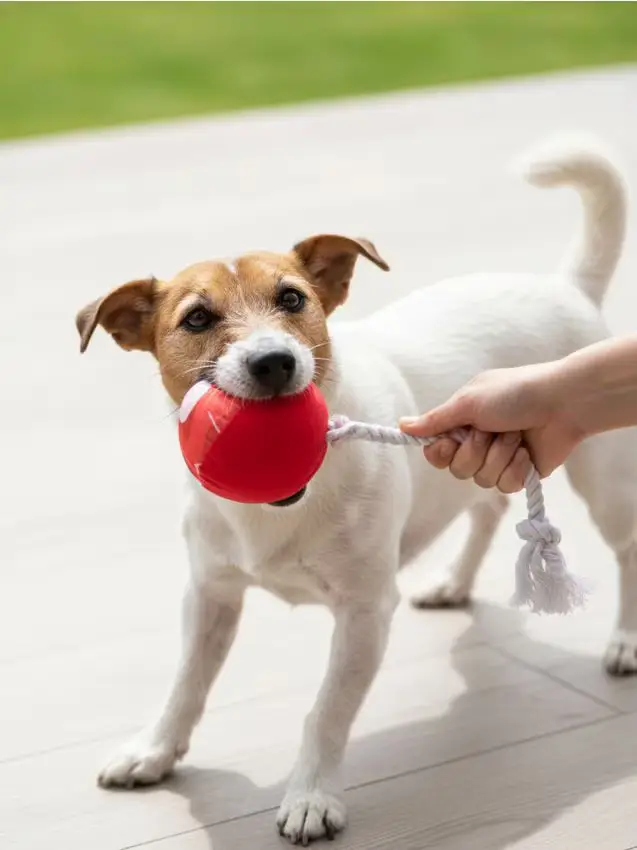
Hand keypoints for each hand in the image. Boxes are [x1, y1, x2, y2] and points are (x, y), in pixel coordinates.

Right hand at [401, 362, 582, 492]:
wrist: (562, 403)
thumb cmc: (515, 393)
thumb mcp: (468, 403)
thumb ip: (435, 420)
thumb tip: (401, 425)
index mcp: (462, 422)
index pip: (436, 452)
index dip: (441, 452)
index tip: (451, 440)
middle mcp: (478, 443)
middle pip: (457, 470)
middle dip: (475, 451)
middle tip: (490, 430)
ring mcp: (499, 460)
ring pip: (481, 480)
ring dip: (498, 456)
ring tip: (514, 436)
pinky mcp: (519, 474)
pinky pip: (504, 486)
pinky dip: (516, 468)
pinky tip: (526, 452)